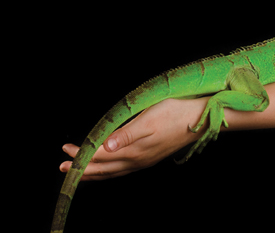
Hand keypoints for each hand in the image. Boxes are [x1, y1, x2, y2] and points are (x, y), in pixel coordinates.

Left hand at [59, 98, 208, 180]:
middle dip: (82, 168)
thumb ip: (125, 134)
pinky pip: (123, 170)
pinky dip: (109, 171)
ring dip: (94, 172)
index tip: (66, 150)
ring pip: (113, 172)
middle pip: (103, 168)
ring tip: (79, 173)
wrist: (200, 120)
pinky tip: (109, 169)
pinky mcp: (150, 158)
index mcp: (133, 150)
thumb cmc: (174, 113)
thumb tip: (105, 147)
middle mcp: (137, 160)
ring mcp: (144, 161)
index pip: (100, 155)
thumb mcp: (149, 118)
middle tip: (63, 166)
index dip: (82, 154)